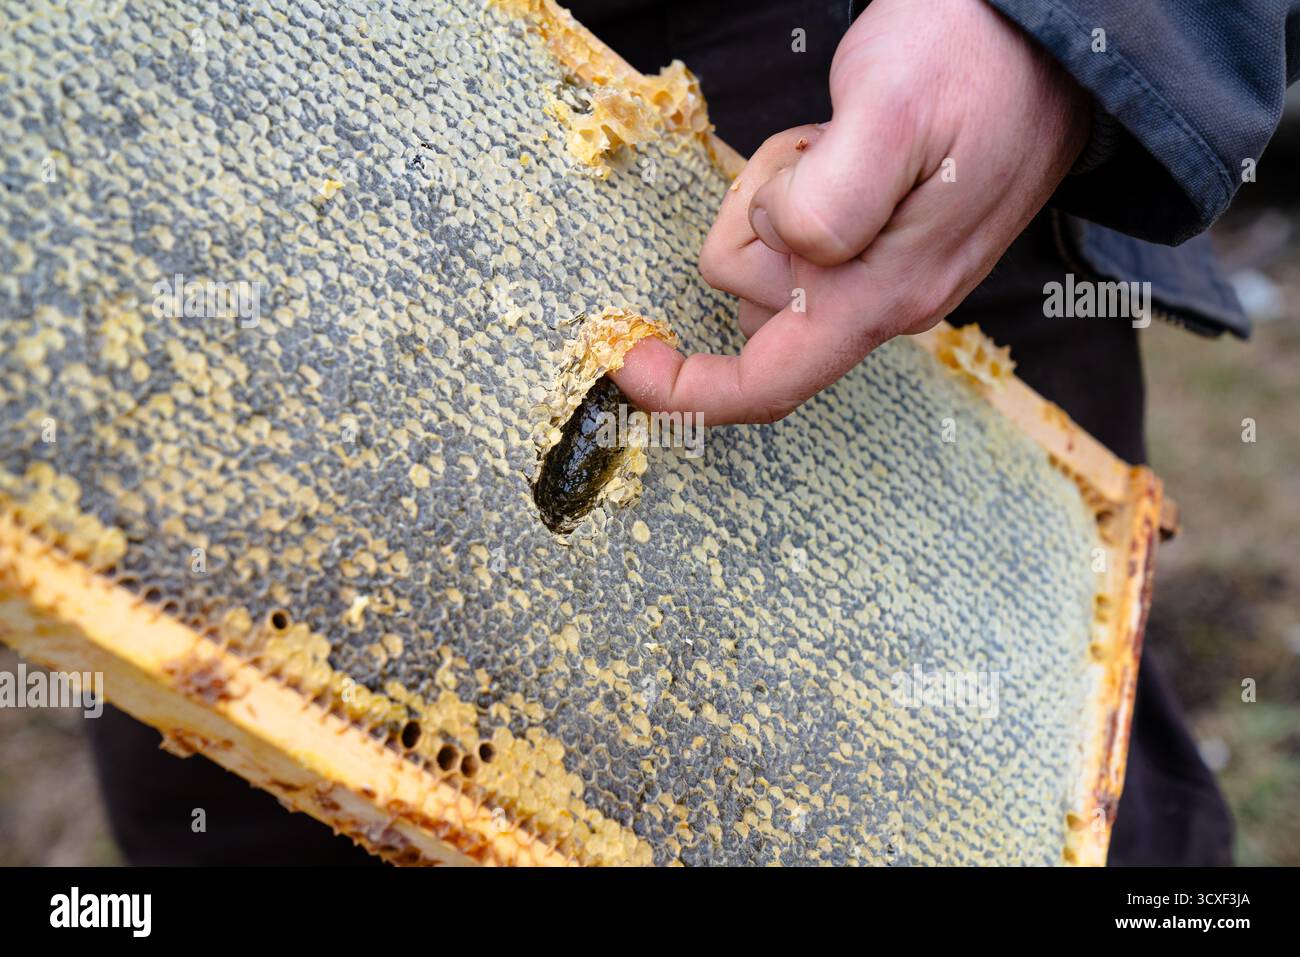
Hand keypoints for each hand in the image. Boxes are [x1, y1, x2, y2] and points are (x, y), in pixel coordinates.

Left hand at [609, 0, 1090, 424]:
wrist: (1049, 29)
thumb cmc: (968, 58)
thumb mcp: (890, 112)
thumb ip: (831, 200)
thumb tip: (789, 251)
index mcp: (882, 295)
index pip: (768, 383)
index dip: (689, 391)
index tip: (628, 362)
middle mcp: (887, 303)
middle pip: (754, 302)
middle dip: (753, 222)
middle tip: (815, 148)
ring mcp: (890, 277)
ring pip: (772, 265)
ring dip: (776, 197)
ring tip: (840, 139)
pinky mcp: (889, 245)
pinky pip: (802, 237)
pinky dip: (799, 188)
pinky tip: (847, 145)